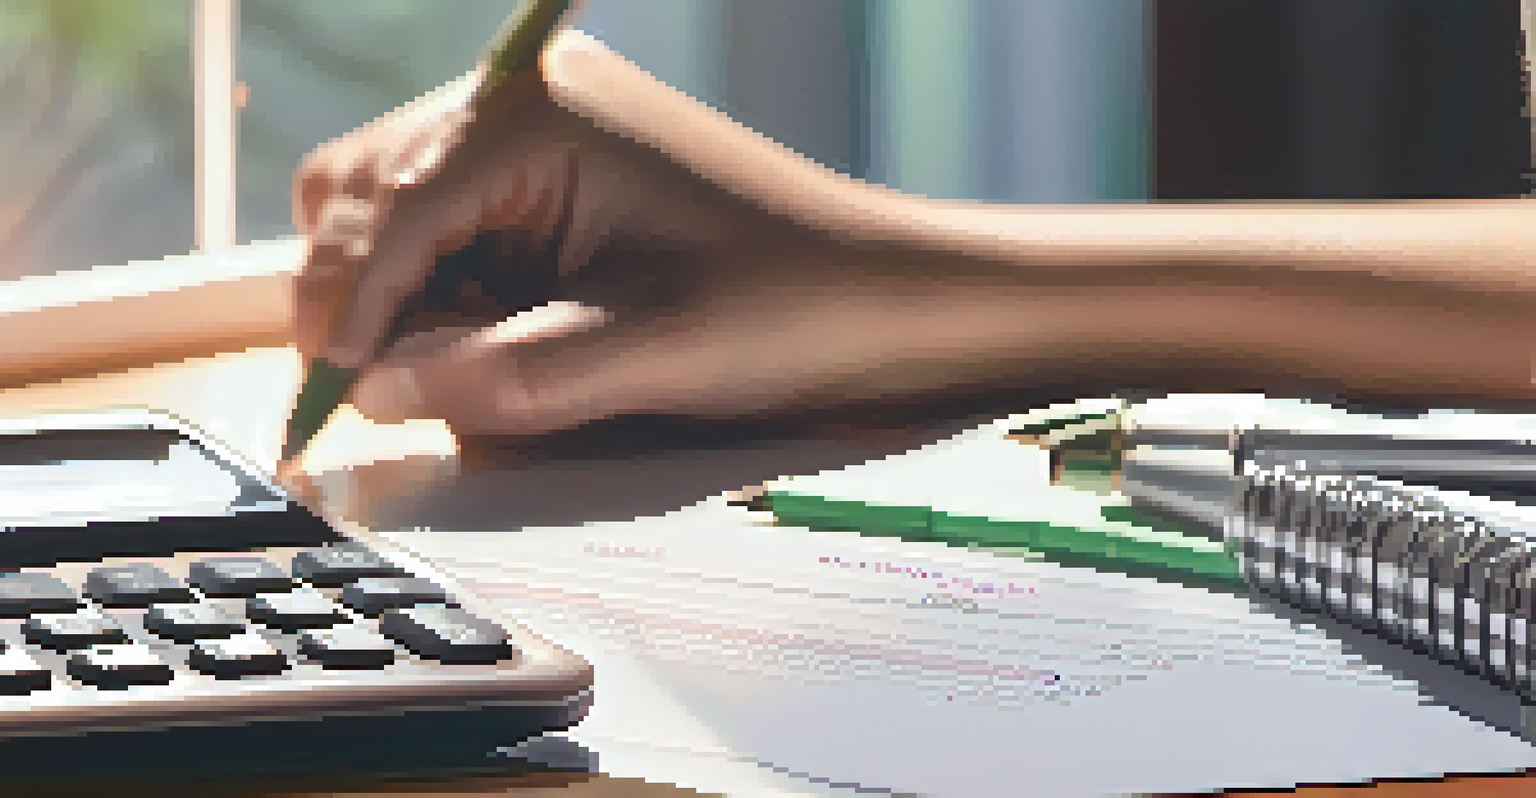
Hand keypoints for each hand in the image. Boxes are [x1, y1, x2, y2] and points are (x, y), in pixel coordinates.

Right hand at [293, 35, 1062, 444]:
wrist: (880, 295)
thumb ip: (501, 375)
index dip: (346, 308)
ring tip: (472, 371)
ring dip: (408, 300)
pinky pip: (455, 233)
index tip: (327, 403)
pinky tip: (509, 340)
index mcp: (534, 115)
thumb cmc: (785, 307)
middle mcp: (522, 103)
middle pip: (362, 192)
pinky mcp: (553, 178)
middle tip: (390, 394)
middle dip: (364, 296)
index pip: (386, 204)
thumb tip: (378, 393)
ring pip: (397, 214)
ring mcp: (537, 134)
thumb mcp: (646, 354)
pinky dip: (453, 295)